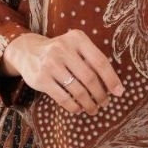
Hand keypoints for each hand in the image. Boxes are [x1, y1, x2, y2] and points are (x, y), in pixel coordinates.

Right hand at [0, 29, 124, 115]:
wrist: (27, 51)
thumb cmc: (61, 52)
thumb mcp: (75, 46)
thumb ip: (91, 60)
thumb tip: (114, 85)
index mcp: (77, 39)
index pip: (100, 61)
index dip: (112, 79)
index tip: (119, 92)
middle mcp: (63, 49)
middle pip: (90, 78)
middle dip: (100, 94)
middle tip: (105, 102)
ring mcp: (50, 64)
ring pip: (77, 90)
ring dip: (89, 103)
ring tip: (94, 109)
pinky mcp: (41, 79)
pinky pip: (63, 98)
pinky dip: (74, 107)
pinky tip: (79, 109)